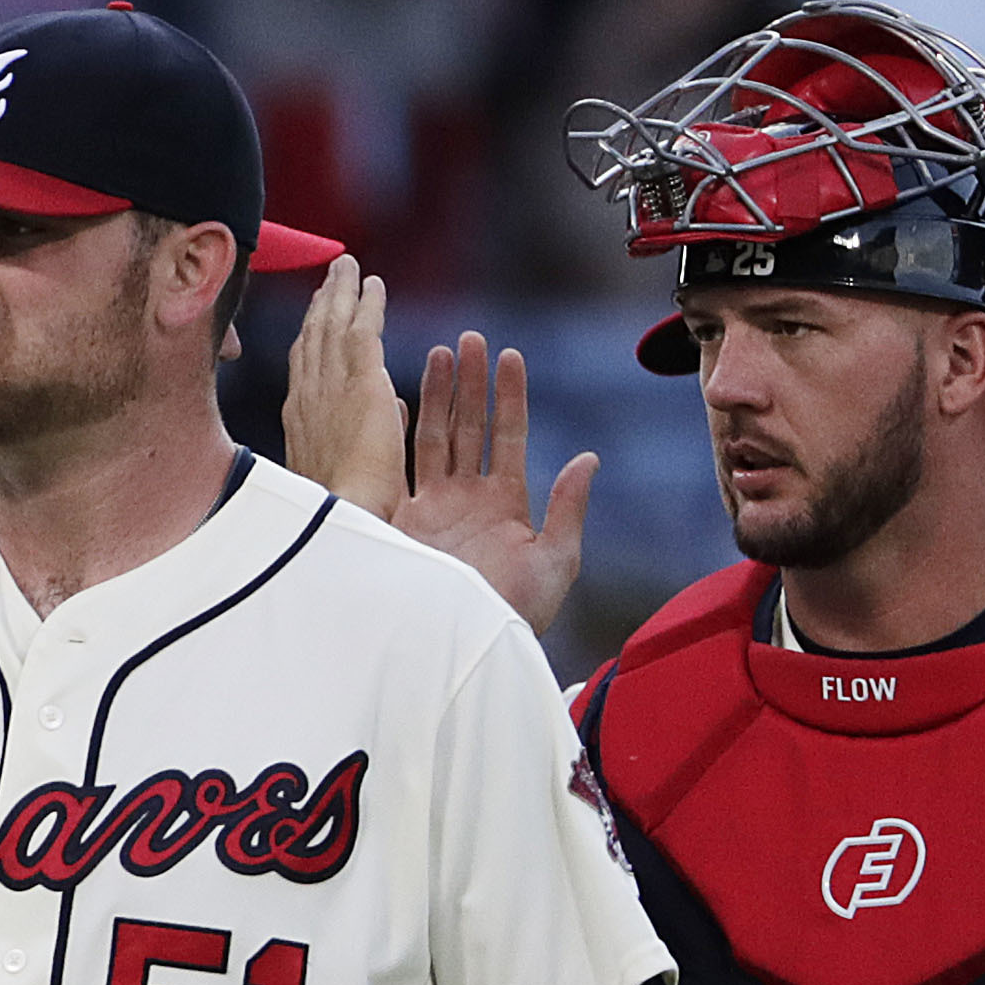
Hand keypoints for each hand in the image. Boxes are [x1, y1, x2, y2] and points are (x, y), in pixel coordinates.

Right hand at [282, 253, 407, 518]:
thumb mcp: (340, 474)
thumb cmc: (337, 518)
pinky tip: (373, 283)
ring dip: (340, 292)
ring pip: (333, 326)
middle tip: (330, 276)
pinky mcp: (361, 384)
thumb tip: (391, 409)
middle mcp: (308, 398)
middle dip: (320, 305)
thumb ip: (363, 434)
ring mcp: (331, 388)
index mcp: (301, 424)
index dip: (309, 338)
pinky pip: (362, 331)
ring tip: (347, 266)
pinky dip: (366, 304)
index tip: (315, 315)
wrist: (337, 523)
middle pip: (312, 339)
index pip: (304, 369)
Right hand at [402, 331, 592, 638]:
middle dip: (471, 383)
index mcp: (505, 503)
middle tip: (472, 339)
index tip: (512, 356)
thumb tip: (587, 458)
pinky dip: (398, 435)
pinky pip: (398, 469)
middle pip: (468, 428)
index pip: (508, 436)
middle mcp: (466, 499)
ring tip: (441, 353)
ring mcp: (432, 508)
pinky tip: (396, 401)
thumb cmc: (515, 612)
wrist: (465, 644)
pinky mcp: (401, 523)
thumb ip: (568, 508)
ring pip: (434, 438)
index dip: (510, 396)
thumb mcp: (556, 560)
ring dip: (438, 396)